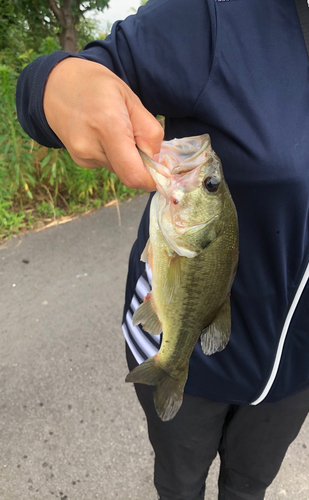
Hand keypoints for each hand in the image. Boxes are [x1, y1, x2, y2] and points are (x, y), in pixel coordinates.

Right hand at [43, 57, 163, 190]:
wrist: (55, 85)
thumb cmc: (97, 87)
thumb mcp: (131, 98)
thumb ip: (149, 131)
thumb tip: (157, 161)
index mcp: (108, 126)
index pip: (133, 174)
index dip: (151, 180)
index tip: (161, 172)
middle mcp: (91, 147)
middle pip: (128, 173)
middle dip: (141, 163)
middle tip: (137, 137)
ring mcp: (82, 157)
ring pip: (119, 169)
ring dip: (126, 157)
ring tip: (115, 130)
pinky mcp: (80, 161)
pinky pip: (108, 165)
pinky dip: (113, 155)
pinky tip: (103, 135)